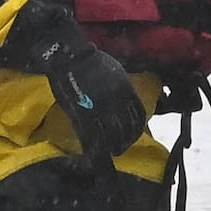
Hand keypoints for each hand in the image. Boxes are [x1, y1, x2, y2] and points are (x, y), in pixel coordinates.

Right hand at [39, 42, 148, 167]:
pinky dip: (94, 148)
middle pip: (127, 130)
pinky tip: (95, 153)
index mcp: (126, 91)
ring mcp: (99, 110)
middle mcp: (116, 103)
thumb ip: (124, 90)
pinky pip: (91, 137)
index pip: (138, 117)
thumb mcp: (117, 72)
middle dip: (126, 142)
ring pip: (111, 137)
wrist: (71, 58)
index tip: (134, 135)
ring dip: (113, 147)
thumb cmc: (93, 61)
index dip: (137, 129)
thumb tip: (129, 103)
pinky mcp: (82, 115)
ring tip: (112, 152)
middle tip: (122, 148)